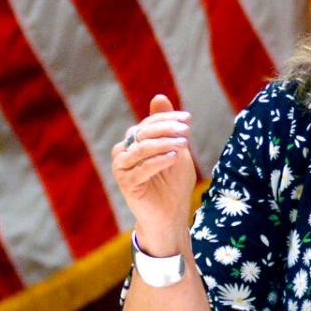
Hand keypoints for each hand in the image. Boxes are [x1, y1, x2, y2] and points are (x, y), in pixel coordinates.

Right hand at [111, 94, 196, 254]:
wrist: (170, 214)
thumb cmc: (174, 183)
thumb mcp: (175, 149)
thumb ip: (166, 126)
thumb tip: (159, 96)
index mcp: (135, 141)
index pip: (149, 122)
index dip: (168, 118)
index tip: (189, 119)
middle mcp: (124, 151)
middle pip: (143, 132)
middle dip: (167, 128)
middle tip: (187, 131)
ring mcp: (121, 167)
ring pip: (142, 148)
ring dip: (165, 143)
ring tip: (183, 143)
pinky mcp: (124, 183)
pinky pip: (142, 167)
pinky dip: (159, 160)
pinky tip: (174, 157)